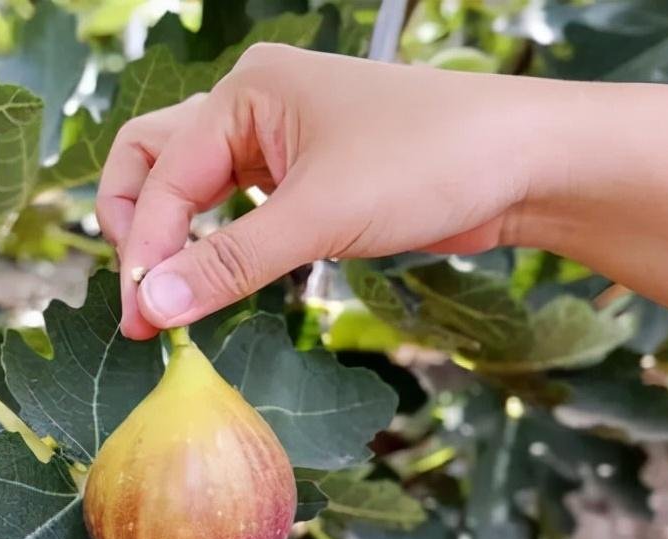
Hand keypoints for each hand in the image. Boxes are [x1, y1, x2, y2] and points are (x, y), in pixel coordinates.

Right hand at [97, 44, 550, 338]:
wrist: (528, 164)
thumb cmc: (430, 162)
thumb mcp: (320, 215)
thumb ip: (229, 262)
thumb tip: (152, 307)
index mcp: (246, 91)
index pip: (162, 175)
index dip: (145, 249)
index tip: (141, 318)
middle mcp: (252, 108)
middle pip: (157, 165)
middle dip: (140, 230)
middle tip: (141, 301)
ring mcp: (280, 143)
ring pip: (195, 190)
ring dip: (176, 241)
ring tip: (169, 302)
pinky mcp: (307, 180)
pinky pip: (239, 212)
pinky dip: (218, 247)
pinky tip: (216, 285)